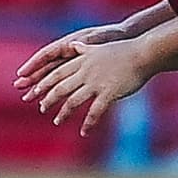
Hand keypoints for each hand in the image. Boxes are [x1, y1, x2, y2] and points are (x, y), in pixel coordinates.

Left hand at [14, 30, 150, 135]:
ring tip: (57, 121)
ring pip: (73, 100)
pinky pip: (95, 111)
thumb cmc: (123, 51)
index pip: (57, 73)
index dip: (44, 83)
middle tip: (41, 108)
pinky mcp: (109, 93)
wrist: (143, 54)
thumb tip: (74, 45)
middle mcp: (85, 72)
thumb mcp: (98, 46)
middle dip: (49, 99)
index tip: (34, 91)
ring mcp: (96, 83)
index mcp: (81, 61)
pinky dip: (88, 123)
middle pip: (60, 87)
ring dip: (64, 113)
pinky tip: (84, 132)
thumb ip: (83, 49)